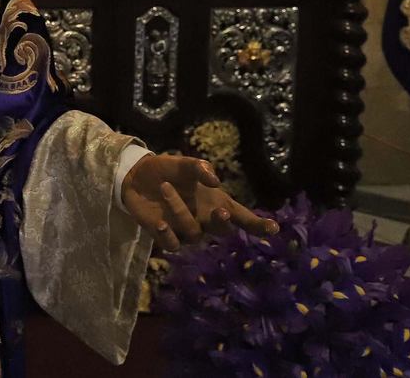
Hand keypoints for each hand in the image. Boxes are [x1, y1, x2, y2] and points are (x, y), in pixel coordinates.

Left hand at [120, 153, 278, 252]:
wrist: (136, 177)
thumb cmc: (166, 170)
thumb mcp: (183, 164)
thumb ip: (199, 168)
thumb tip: (215, 181)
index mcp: (216, 202)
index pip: (242, 217)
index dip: (258, 224)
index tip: (274, 228)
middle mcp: (205, 220)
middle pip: (223, 231)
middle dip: (223, 223)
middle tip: (221, 210)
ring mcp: (186, 230)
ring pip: (193, 232)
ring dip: (180, 210)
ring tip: (165, 188)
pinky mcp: (166, 237)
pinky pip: (172, 245)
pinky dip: (168, 234)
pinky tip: (161, 222)